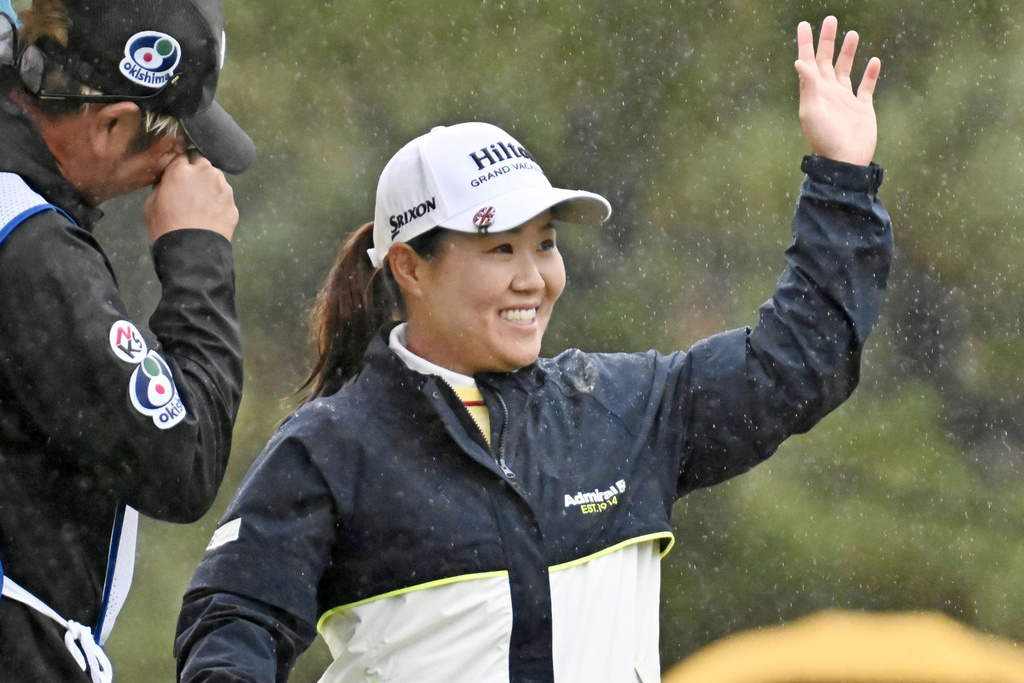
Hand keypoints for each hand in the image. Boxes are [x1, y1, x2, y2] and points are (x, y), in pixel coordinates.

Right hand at [143, 154, 238, 242]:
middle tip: (189, 188)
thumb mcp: (150, 204)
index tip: (176, 176)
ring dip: (209, 184)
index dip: (178, 167)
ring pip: (216, 177)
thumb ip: (161, 185)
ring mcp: (223, 188)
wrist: (192, 252)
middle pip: (201, 162)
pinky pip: (225, 196)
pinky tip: (212, 213)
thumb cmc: (166, 227)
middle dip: (196, 171)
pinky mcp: (233, 203)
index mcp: (182, 170)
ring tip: (202, 202)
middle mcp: (206, 173)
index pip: (181, 157)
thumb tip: (167, 182)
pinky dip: (219, 200)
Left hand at [795, 16, 880, 165]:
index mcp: (815, 92)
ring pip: (846, 70)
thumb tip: (799, 61)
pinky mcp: (862, 109)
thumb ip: (808, 86)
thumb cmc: (825, 138)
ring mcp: (845, 100)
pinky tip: (874, 61)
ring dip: (848, 52)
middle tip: (831, 19)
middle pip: (827, 61)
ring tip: (852, 33)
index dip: (806, 43)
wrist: (844, 161)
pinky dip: (870, 74)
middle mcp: (829, 93)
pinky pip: (866, 87)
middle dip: (827, 41)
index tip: (804, 25)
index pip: (808, 62)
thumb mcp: (812, 112)